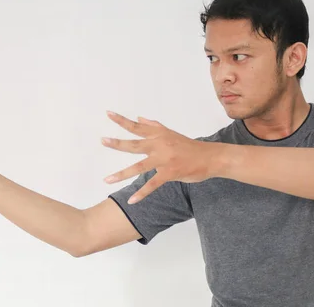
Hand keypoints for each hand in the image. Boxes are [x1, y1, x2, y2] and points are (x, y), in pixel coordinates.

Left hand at [101, 111, 217, 203]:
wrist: (211, 157)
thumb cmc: (190, 147)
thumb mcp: (171, 133)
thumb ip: (154, 126)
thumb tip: (139, 118)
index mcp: (159, 134)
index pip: (137, 126)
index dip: (122, 120)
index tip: (108, 113)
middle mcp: (160, 144)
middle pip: (134, 144)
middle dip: (117, 143)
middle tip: (103, 140)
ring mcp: (164, 159)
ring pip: (139, 166)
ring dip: (122, 174)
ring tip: (107, 179)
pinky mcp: (170, 173)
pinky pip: (152, 184)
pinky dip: (142, 193)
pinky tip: (132, 200)